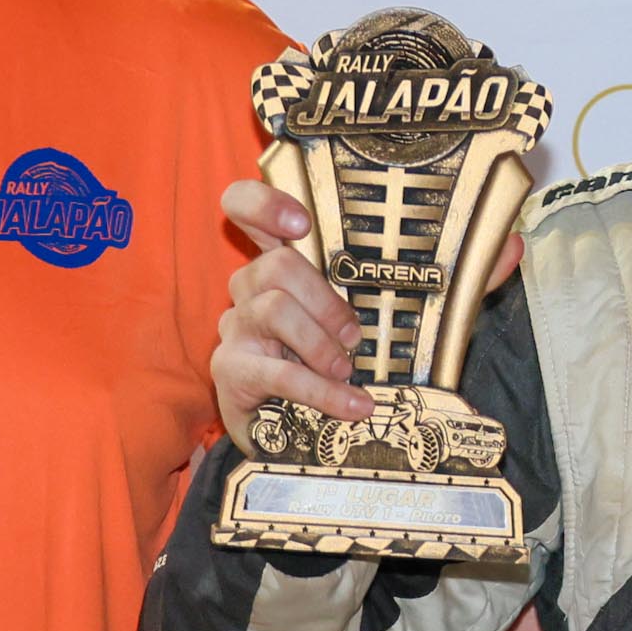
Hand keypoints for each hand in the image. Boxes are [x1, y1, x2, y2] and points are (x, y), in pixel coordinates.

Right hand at [212, 180, 364, 428]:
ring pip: (275, 310)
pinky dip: (324, 392)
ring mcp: (235, 327)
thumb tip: (401, 293)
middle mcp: (247, 288)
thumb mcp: (332, 319)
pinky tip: (354, 406)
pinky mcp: (230, 368)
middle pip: (278, 265)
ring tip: (345, 371)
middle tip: (353, 338)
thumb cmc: (312, 359)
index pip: (244, 208)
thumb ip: (350, 296)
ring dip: (320, 345)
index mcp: (273, 266)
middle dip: (325, 301)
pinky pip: (280, 372)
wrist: (274, 425)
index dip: (264, 205)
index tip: (301, 223)